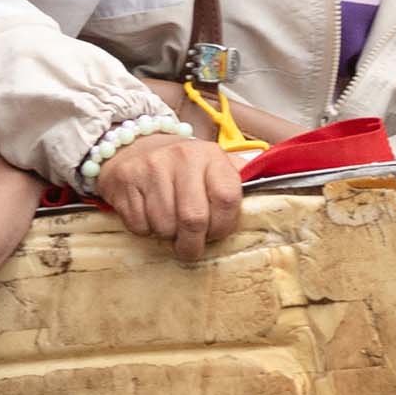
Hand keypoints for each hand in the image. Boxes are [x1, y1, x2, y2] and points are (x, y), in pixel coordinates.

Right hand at [93, 132, 241, 264]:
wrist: (134, 146)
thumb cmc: (182, 166)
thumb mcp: (213, 165)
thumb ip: (237, 181)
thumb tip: (269, 200)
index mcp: (211, 155)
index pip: (227, 198)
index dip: (223, 226)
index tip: (216, 234)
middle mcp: (182, 157)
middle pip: (194, 219)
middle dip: (193, 244)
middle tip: (190, 248)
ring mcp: (151, 167)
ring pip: (164, 225)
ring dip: (167, 236)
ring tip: (169, 226)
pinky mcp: (125, 180)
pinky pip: (139, 224)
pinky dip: (145, 229)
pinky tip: (148, 216)